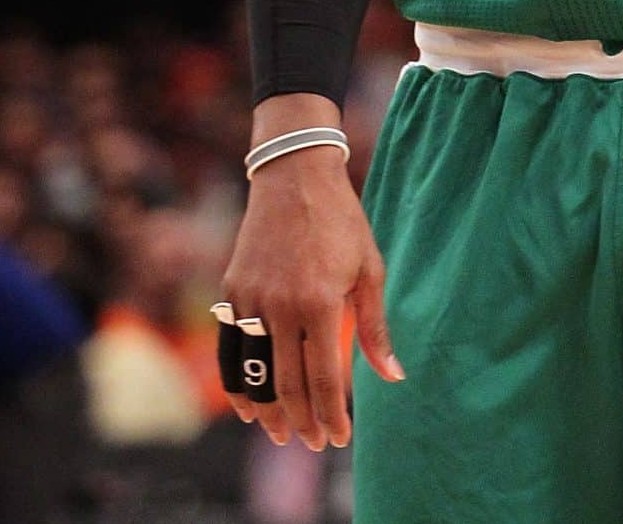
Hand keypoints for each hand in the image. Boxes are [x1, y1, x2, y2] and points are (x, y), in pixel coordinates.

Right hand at [218, 148, 400, 449]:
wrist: (294, 179)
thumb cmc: (342, 223)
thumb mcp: (370, 270)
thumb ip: (375, 327)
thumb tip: (392, 375)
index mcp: (320, 303)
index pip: (325, 377)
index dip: (333, 413)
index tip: (340, 438)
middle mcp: (281, 308)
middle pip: (288, 383)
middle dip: (303, 421)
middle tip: (316, 444)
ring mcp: (251, 302)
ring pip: (253, 374)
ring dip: (267, 411)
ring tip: (282, 435)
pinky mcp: (232, 292)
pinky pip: (230, 349)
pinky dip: (237, 383)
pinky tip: (248, 405)